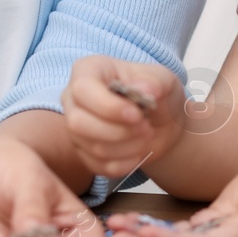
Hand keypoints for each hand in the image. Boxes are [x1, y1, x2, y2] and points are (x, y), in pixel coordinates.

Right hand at [61, 55, 183, 177]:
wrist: (163, 122)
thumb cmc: (157, 93)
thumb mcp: (163, 80)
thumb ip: (155, 82)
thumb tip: (144, 89)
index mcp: (89, 70)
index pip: (83, 89)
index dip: (108, 106)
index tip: (137, 115)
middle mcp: (73, 98)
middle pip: (78, 123)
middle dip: (118, 131)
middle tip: (145, 127)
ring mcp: (76, 127)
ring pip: (90, 146)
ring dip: (126, 146)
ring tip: (146, 135)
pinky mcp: (83, 152)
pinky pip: (98, 166)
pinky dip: (124, 163)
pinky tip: (139, 152)